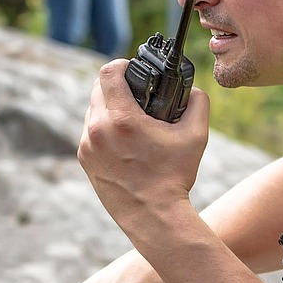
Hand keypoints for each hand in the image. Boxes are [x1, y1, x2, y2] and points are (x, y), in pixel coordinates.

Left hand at [77, 61, 209, 242]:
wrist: (153, 217)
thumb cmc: (174, 177)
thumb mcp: (196, 136)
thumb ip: (198, 103)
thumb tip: (193, 90)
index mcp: (121, 119)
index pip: (108, 71)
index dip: (122, 64)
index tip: (134, 70)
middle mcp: (98, 130)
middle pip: (98, 88)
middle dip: (116, 85)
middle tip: (136, 93)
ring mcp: (87, 146)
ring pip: (93, 110)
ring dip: (108, 106)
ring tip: (131, 117)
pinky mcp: (85, 160)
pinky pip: (90, 131)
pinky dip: (104, 128)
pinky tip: (122, 138)